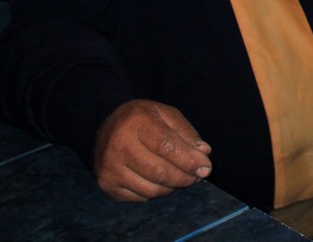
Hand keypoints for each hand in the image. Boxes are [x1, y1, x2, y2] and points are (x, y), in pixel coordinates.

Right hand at [93, 99, 212, 201]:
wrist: (106, 128)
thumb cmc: (143, 120)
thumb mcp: (166, 115)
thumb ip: (186, 133)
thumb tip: (204, 153)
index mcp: (136, 122)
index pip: (166, 146)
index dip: (189, 160)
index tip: (206, 168)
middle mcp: (118, 146)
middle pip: (160, 172)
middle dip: (185, 177)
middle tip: (197, 176)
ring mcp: (109, 168)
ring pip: (152, 189)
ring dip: (173, 187)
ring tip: (181, 177)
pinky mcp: (107, 185)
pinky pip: (140, 197)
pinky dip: (157, 192)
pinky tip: (161, 181)